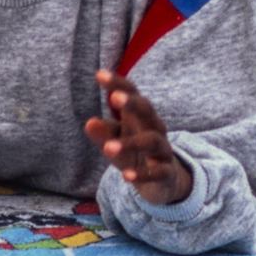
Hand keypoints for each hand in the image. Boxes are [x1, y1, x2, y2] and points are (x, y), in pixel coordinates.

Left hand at [83, 70, 193, 205]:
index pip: (132, 94)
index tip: (99, 74)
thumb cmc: (135, 152)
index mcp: (140, 116)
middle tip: (114, 97)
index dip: (118, 84)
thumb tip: (89, 123)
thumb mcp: (116, 141)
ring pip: (152, 141)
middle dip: (132, 103)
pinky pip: (158, 172)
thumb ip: (104, 133)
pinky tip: (126, 176)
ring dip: (130, 143)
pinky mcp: (166, 173)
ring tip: (108, 148)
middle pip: (147, 110)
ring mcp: (162, 150)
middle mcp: (154, 128)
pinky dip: (142, 174)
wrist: (164, 181)